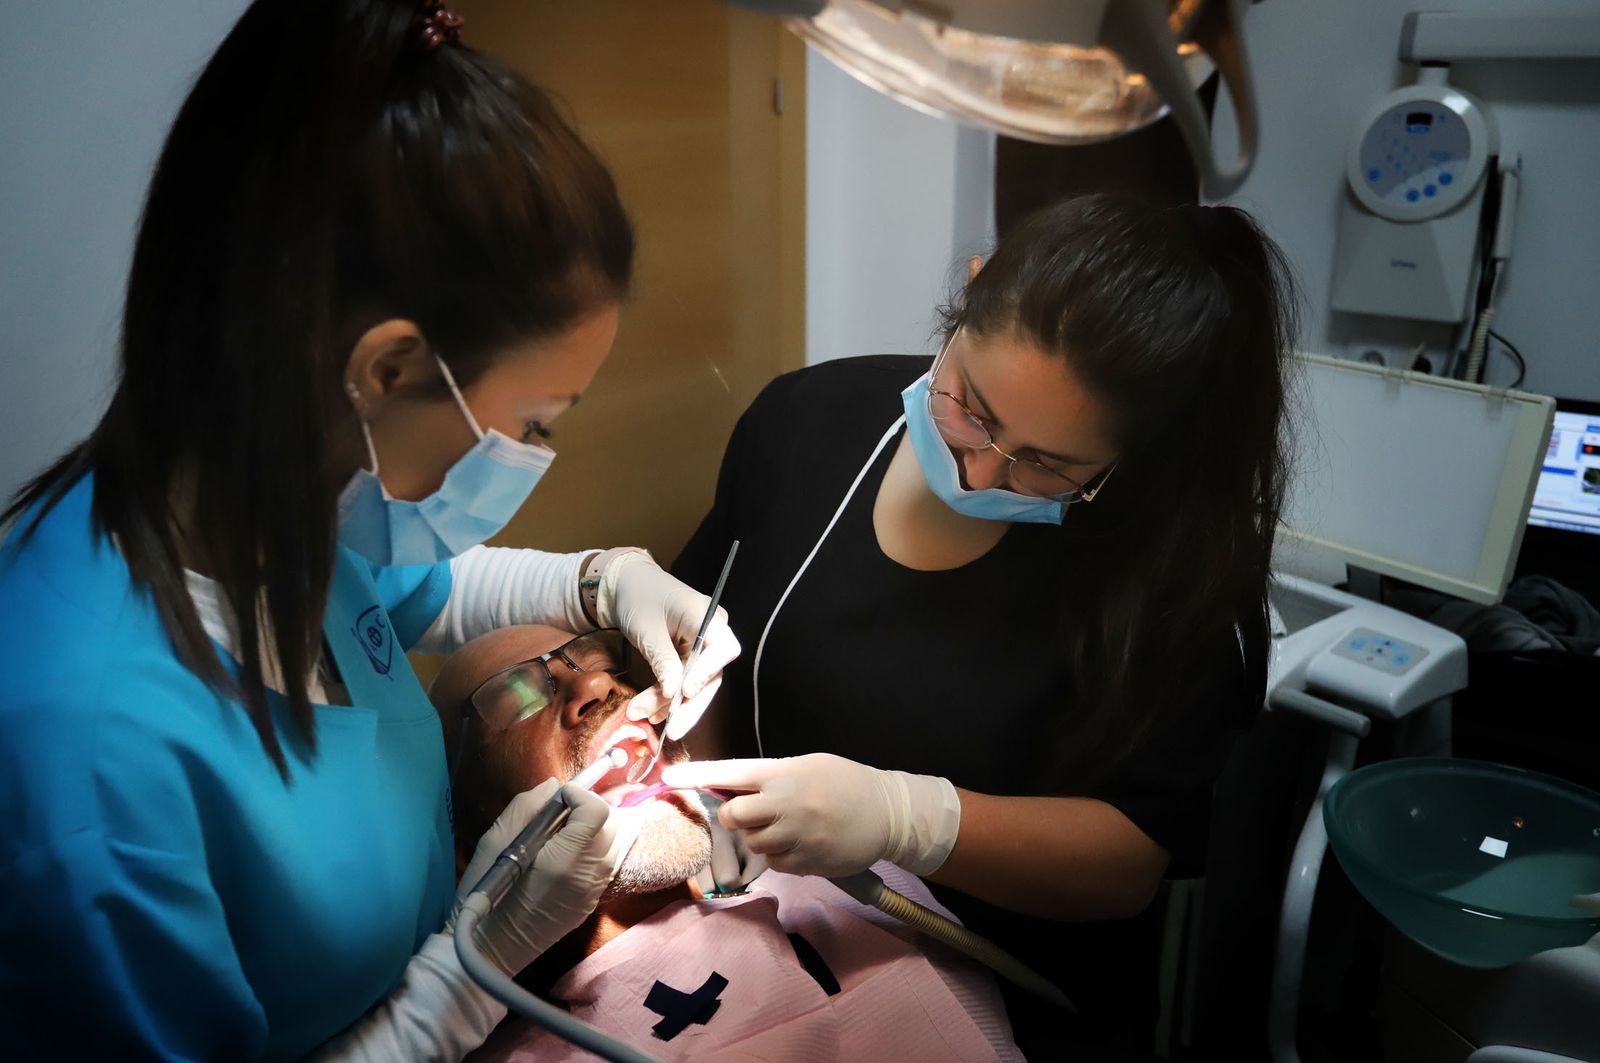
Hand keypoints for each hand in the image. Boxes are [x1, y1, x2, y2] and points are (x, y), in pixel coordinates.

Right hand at [453, 780, 639, 974]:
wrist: (490, 948)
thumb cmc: (484, 894)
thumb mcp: (493, 843)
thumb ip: (526, 808)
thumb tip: (554, 787)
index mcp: (563, 860)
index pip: (597, 811)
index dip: (580, 795)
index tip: (558, 798)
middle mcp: (587, 875)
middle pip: (615, 823)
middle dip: (591, 808)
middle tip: (562, 813)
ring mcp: (594, 890)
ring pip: (620, 841)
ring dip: (601, 826)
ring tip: (569, 829)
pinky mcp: (593, 901)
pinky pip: (612, 861)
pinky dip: (602, 845)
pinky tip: (573, 849)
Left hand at [599, 553, 739, 740]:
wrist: (626, 585)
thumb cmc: (638, 597)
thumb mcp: (646, 630)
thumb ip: (663, 661)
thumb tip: (674, 694)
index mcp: (706, 616)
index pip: (723, 649)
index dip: (708, 672)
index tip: (685, 692)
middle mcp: (711, 633)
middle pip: (711, 676)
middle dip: (689, 705)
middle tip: (672, 729)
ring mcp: (701, 647)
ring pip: (696, 685)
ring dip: (672, 706)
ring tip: (645, 717)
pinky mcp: (689, 658)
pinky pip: (683, 683)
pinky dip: (667, 699)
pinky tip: (651, 714)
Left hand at [661, 754, 961, 878]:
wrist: (888, 814)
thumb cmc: (845, 784)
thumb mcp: (808, 767)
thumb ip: (772, 778)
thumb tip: (732, 789)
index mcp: (785, 773)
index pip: (732, 772)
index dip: (697, 776)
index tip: (668, 776)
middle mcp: (787, 803)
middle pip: (734, 815)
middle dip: (733, 817)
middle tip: (747, 815)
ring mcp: (796, 835)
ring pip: (753, 843)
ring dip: (761, 839)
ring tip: (788, 828)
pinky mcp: (805, 862)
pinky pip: (776, 863)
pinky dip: (783, 856)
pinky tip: (805, 844)